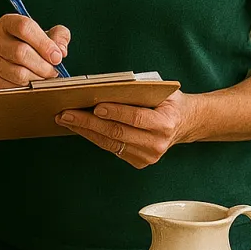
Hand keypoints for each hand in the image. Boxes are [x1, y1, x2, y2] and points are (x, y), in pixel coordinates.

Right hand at [0, 14, 70, 88]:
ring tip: (44, 78)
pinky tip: (32, 84)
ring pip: (18, 73)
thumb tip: (60, 50)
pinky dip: (26, 89)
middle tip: (53, 71)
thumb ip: (58, 37)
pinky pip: (12, 88)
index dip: (44, 43)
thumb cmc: (29, 46)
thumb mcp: (45, 35)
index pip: (24, 27)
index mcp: (7, 23)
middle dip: (43, 65)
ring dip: (37, 79)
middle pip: (21, 52)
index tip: (57, 56)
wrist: (8, 61)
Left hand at [57, 90, 197, 168]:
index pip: (136, 117)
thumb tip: (105, 87)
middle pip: (117, 132)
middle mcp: (157, 143)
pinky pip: (111, 149)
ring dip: (85, 131)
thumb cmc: (168, 101)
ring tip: (66, 119)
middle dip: (88, 122)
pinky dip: (94, 137)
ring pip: (110, 143)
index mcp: (165, 123)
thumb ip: (139, 90)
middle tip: (66, 113)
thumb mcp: (160, 91)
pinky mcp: (139, 162)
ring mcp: (148, 156)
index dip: (115, 112)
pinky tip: (79, 128)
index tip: (94, 106)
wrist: (185, 123)